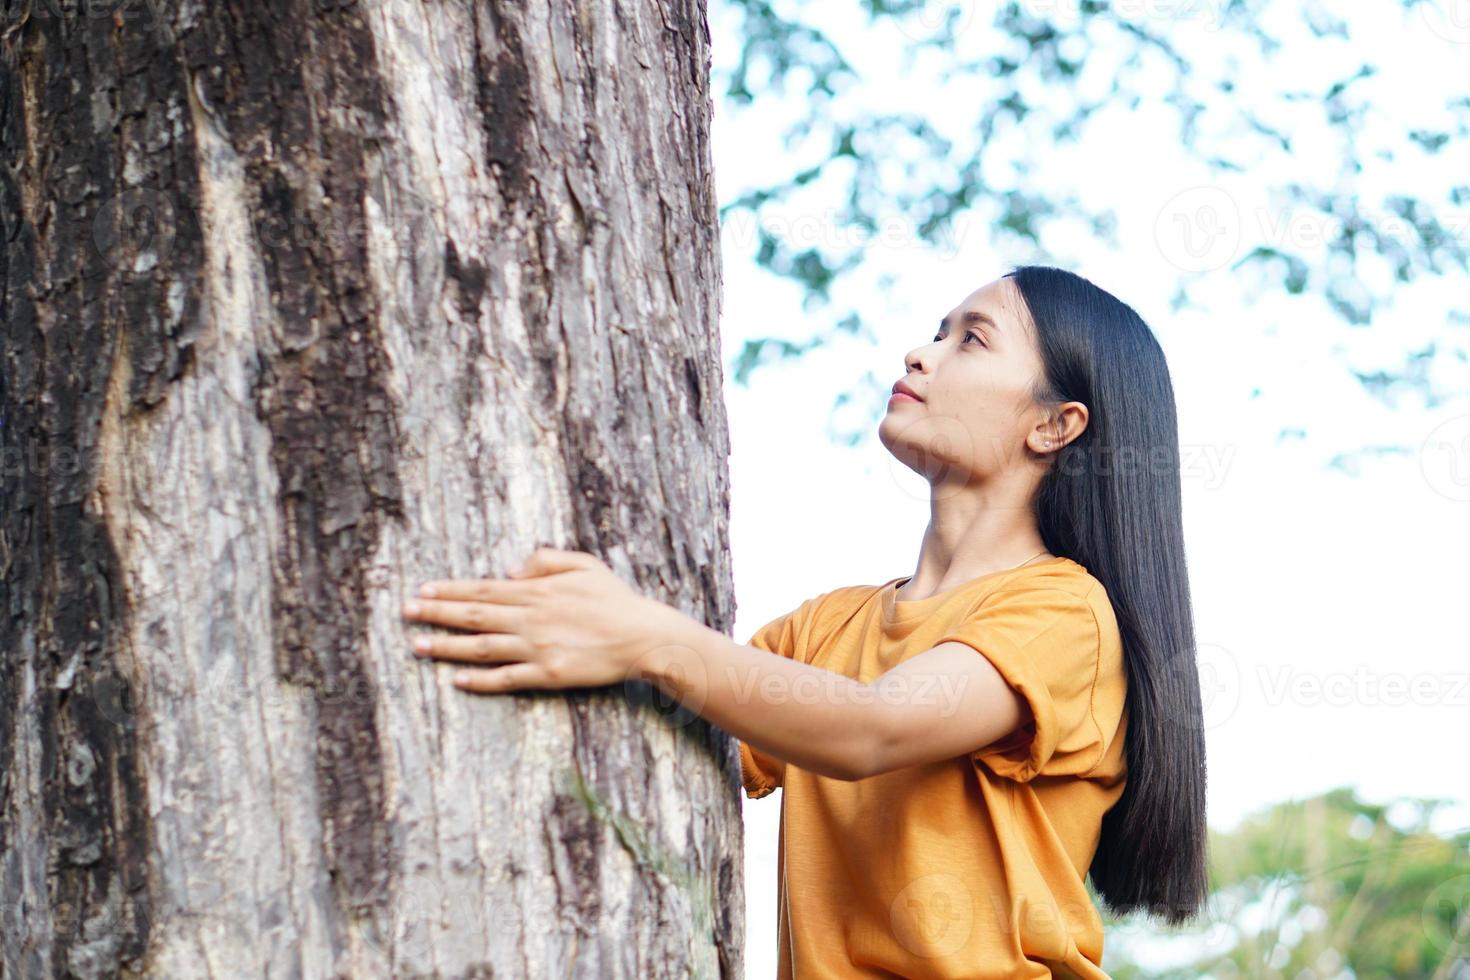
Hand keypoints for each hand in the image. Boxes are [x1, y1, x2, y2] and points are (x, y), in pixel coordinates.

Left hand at [401, 547, 670, 693]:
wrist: (643, 636)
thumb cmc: (616, 599)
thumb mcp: (585, 564)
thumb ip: (546, 560)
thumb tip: (509, 569)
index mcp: (538, 591)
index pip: (484, 589)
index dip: (450, 590)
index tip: (423, 589)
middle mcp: (531, 619)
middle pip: (474, 615)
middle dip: (437, 613)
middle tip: (406, 613)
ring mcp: (537, 648)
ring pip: (482, 647)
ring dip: (447, 647)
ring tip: (418, 646)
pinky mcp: (548, 674)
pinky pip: (506, 678)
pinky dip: (480, 680)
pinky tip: (457, 680)